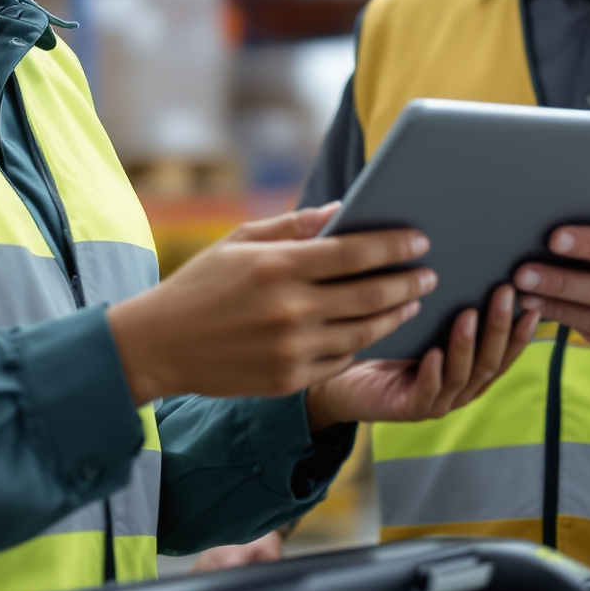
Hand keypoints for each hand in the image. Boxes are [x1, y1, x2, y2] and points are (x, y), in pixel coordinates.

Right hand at [106, 206, 434, 402]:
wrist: (159, 345)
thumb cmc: (201, 285)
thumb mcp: (239, 241)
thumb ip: (292, 226)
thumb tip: (341, 211)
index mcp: (278, 266)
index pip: (354, 252)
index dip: (394, 246)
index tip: (419, 239)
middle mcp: (289, 308)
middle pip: (369, 294)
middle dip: (407, 282)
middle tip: (430, 274)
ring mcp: (291, 348)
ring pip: (363, 332)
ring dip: (395, 316)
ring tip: (412, 302)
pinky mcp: (288, 379)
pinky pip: (341, 360)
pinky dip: (363, 344)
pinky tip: (376, 331)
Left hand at [304, 284, 538, 427]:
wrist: (348, 380)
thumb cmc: (391, 346)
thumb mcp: (426, 325)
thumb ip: (450, 307)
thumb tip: (469, 255)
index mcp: (471, 371)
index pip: (505, 353)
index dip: (520, 333)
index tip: (531, 305)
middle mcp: (461, 388)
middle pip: (489, 362)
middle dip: (500, 327)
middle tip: (504, 294)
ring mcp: (437, 402)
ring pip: (462, 376)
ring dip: (467, 345)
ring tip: (468, 314)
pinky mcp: (409, 408)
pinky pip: (427, 393)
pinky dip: (434, 374)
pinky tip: (434, 353)